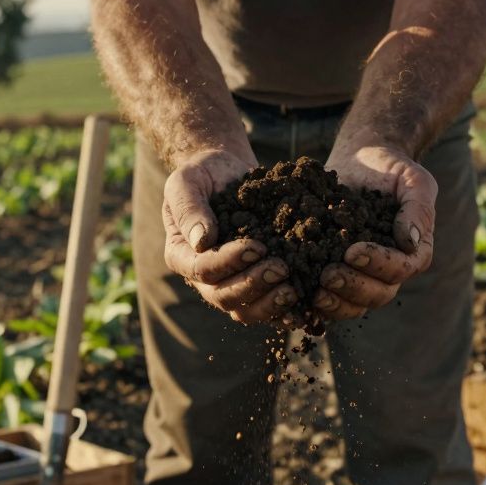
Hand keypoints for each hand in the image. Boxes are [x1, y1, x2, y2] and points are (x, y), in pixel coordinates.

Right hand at [162, 149, 297, 325]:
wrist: (228, 173)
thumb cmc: (204, 174)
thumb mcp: (187, 181)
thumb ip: (189, 208)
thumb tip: (202, 241)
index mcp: (181, 255)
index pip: (202, 270)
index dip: (229, 262)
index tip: (257, 246)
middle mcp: (203, 279)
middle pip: (224, 297)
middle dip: (253, 285)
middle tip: (281, 268)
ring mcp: (230, 285)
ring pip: (245, 310)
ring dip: (270, 304)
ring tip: (293, 289)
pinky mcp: (255, 285)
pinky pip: (267, 308)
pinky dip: (284, 311)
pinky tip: (303, 302)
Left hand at [317, 143, 436, 319]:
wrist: (359, 160)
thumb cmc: (390, 167)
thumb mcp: (412, 179)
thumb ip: (418, 208)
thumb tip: (411, 241)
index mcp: (413, 251)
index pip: (402, 268)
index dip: (379, 264)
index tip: (353, 251)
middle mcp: (389, 270)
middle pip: (378, 294)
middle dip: (353, 287)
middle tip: (328, 274)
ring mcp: (362, 275)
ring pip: (354, 304)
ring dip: (336, 302)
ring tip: (315, 292)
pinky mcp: (337, 273)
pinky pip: (331, 298)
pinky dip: (316, 303)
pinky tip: (300, 294)